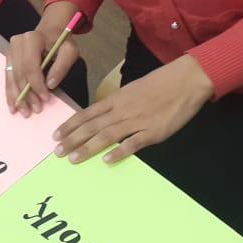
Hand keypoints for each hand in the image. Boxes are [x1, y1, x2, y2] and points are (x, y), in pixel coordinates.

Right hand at [5, 26, 80, 116]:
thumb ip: (62, 66)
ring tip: (24, 112)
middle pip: (20, 74)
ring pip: (12, 78)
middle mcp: (16, 43)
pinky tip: (13, 106)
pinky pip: (8, 78)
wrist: (49, 32)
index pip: (31, 66)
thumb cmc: (60, 42)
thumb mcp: (69, 51)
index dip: (36, 84)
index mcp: (32, 39)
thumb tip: (50, 85)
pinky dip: (11, 93)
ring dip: (17, 97)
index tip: (45, 99)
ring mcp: (10, 51)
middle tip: (36, 109)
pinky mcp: (8, 59)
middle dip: (28, 94)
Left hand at [53, 55, 213, 163]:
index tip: (56, 135)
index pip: (87, 113)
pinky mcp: (153, 131)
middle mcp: (122, 110)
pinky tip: (107, 161)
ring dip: (87, 148)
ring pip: (106, 135)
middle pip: (91, 126)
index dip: (70, 125)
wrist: (186, 81)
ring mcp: (137, 121)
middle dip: (72, 140)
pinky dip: (119, 152)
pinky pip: (133, 143)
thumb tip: (102, 117)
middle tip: (57, 152)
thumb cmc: (160, 84)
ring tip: (73, 158)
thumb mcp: (132, 90)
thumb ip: (117, 105)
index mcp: (116, 99)